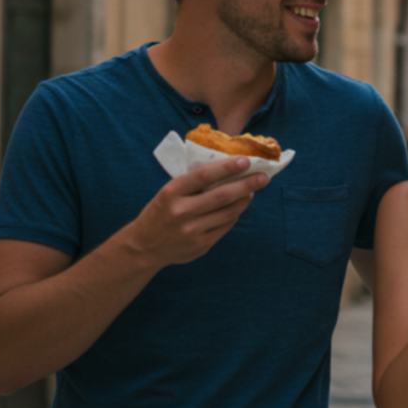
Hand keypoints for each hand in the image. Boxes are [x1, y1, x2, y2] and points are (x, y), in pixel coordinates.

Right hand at [122, 158, 269, 267]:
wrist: (144, 247)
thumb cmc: (160, 212)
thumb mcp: (168, 193)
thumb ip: (192, 184)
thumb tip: (228, 169)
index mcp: (171, 192)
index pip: (204, 176)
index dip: (227, 167)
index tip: (246, 160)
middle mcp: (181, 211)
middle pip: (222, 195)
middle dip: (247, 184)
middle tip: (263, 177)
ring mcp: (192, 230)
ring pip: (228, 212)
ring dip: (244, 199)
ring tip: (254, 190)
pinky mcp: (201, 245)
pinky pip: (225, 226)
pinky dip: (235, 214)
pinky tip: (240, 205)